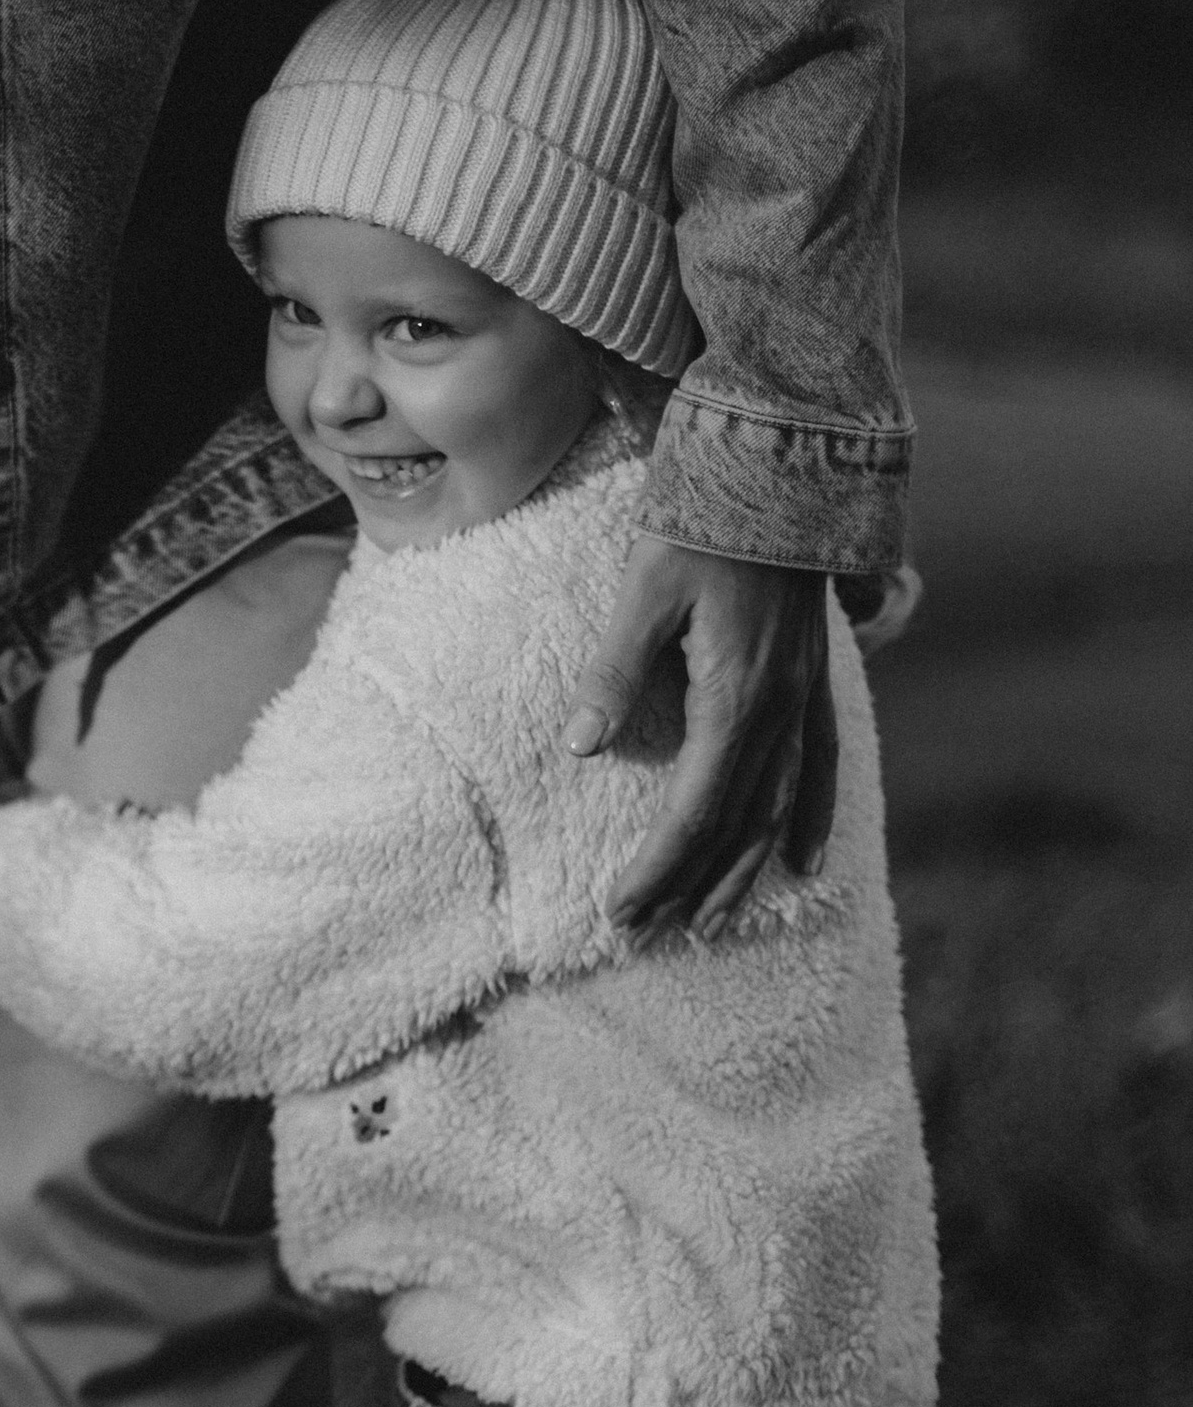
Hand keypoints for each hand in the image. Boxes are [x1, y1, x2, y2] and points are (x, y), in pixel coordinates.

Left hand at [564, 539, 836, 937]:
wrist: (779, 470)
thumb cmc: (700, 522)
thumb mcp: (644, 590)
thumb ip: (615, 672)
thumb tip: (583, 748)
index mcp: (736, 696)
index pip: (694, 811)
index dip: (658, 869)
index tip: (620, 912)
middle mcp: (780, 711)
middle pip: (736, 825)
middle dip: (689, 887)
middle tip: (645, 935)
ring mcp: (804, 700)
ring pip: (780, 811)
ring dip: (743, 873)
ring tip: (707, 927)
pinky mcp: (814, 685)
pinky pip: (822, 770)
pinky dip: (812, 821)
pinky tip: (805, 864)